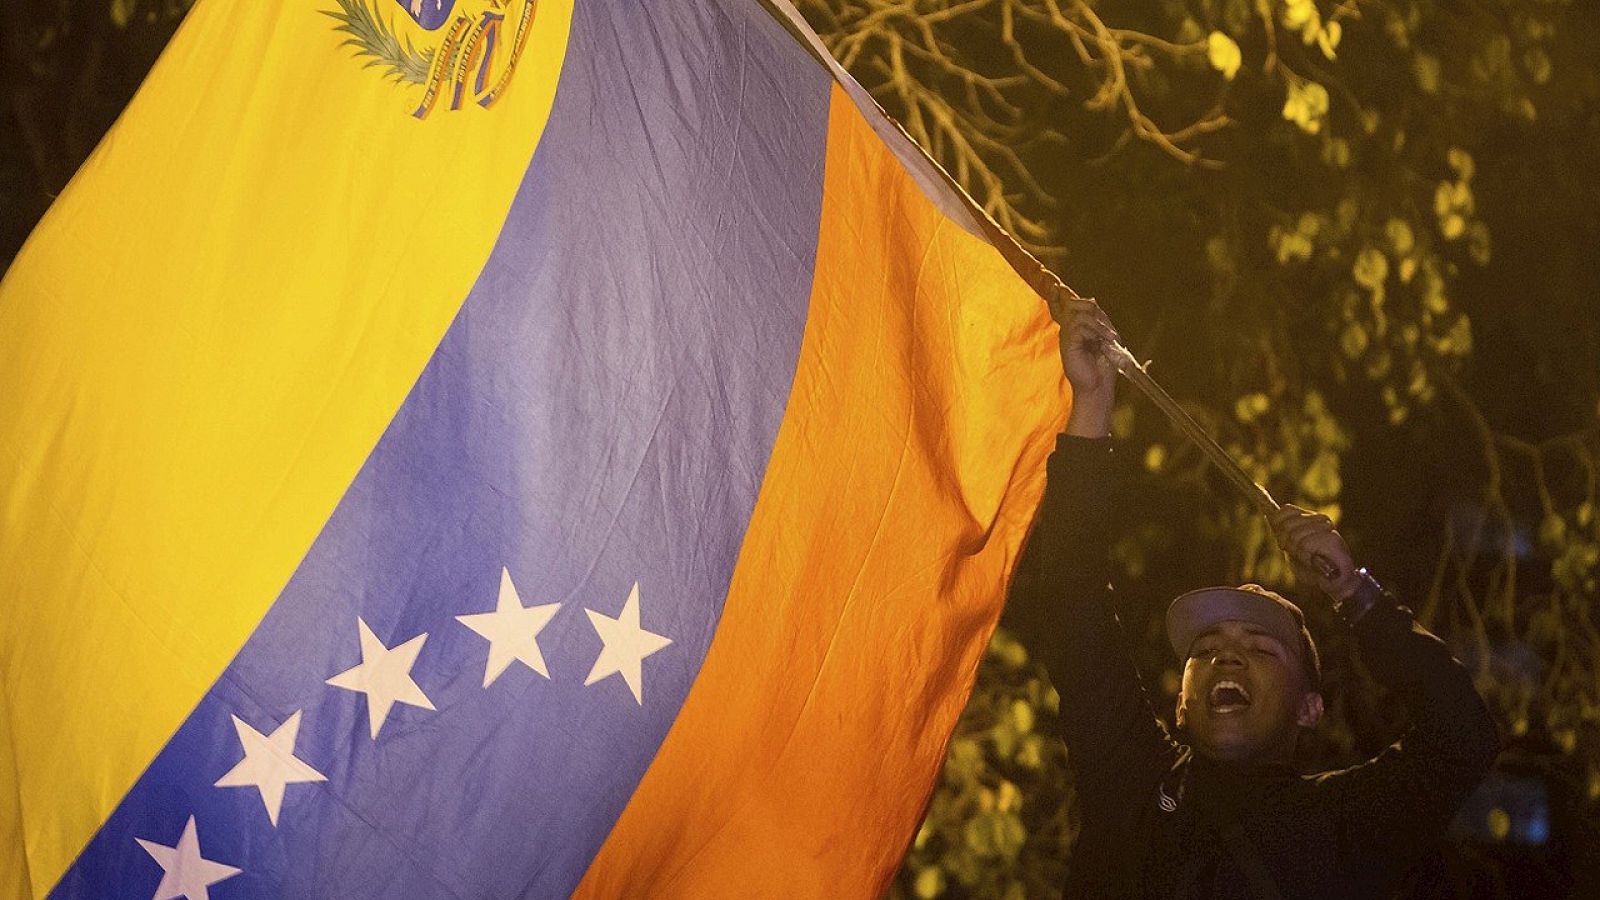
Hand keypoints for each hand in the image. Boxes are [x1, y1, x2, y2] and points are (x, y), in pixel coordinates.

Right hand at [1051, 294, 1118, 436]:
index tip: (1079, 300)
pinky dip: (1096, 332)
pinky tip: (1102, 343)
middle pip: (1075, 304)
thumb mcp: (1105, 337)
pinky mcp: (1067, 344)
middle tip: (1106, 327)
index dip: (1080, 301)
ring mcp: (1066, 337)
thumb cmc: (1103, 366)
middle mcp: (1069, 330)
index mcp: (1076, 329)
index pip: (1074, 306)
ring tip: (1110, 338)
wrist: (1098, 386)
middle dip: (1092, 309)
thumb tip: (1092, 300)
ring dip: (1100, 325)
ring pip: (1081, 315)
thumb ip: (1099, 320)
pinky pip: (1080, 326)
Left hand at [1270, 505, 1362, 603]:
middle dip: (1287, 543)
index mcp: (1310, 518)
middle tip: (1300, 555)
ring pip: (1295, 535)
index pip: (1286, 510)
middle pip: (1286, 524)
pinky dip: (1305, 557)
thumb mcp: (1291, 548)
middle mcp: (1320, 519)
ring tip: (1310, 559)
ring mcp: (1327, 527)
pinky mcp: (1332, 538)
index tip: (1284, 544)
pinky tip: (1315, 562)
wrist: (1334, 584)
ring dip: (1298, 553)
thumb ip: (1282, 531)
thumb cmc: (1312, 567)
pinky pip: (1305, 544)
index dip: (1278, 526)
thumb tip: (1268, 512)